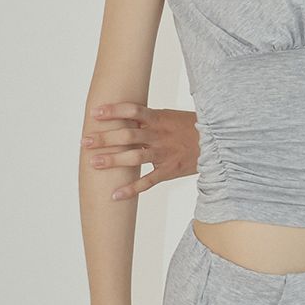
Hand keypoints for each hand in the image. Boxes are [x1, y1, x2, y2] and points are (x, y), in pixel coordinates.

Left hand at [81, 102, 198, 199]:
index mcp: (160, 119)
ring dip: (112, 160)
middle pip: (128, 135)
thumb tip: (126, 115)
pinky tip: (115, 194)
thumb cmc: (192, 128)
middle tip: (85, 141)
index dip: (113, 111)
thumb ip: (149, 118)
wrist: (219, 143)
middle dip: (105, 138)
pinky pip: (148, 181)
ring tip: (93, 162)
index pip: (133, 111)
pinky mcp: (170, 170)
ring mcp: (164, 154)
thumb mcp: (171, 116)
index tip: (95, 113)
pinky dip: (131, 189)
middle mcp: (160, 135)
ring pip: (134, 157)